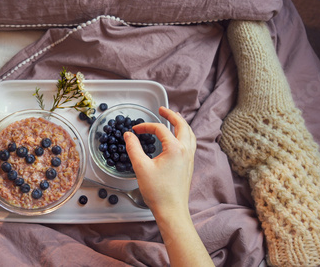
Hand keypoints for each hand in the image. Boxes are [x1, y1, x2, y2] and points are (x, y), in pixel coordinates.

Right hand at [124, 107, 212, 265]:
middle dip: (172, 115)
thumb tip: (128, 135)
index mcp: (175, 148)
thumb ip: (133, 148)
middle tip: (162, 110)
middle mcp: (186, 150)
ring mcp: (190, 158)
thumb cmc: (158, 191)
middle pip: (182, 125)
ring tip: (173, 119)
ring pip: (189, 134)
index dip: (146, 126)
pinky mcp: (189, 165)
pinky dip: (184, 134)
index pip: (160, 129)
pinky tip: (177, 138)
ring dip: (181, 124)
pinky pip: (190, 143)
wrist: (172, 210)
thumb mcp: (141, 167)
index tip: (135, 130)